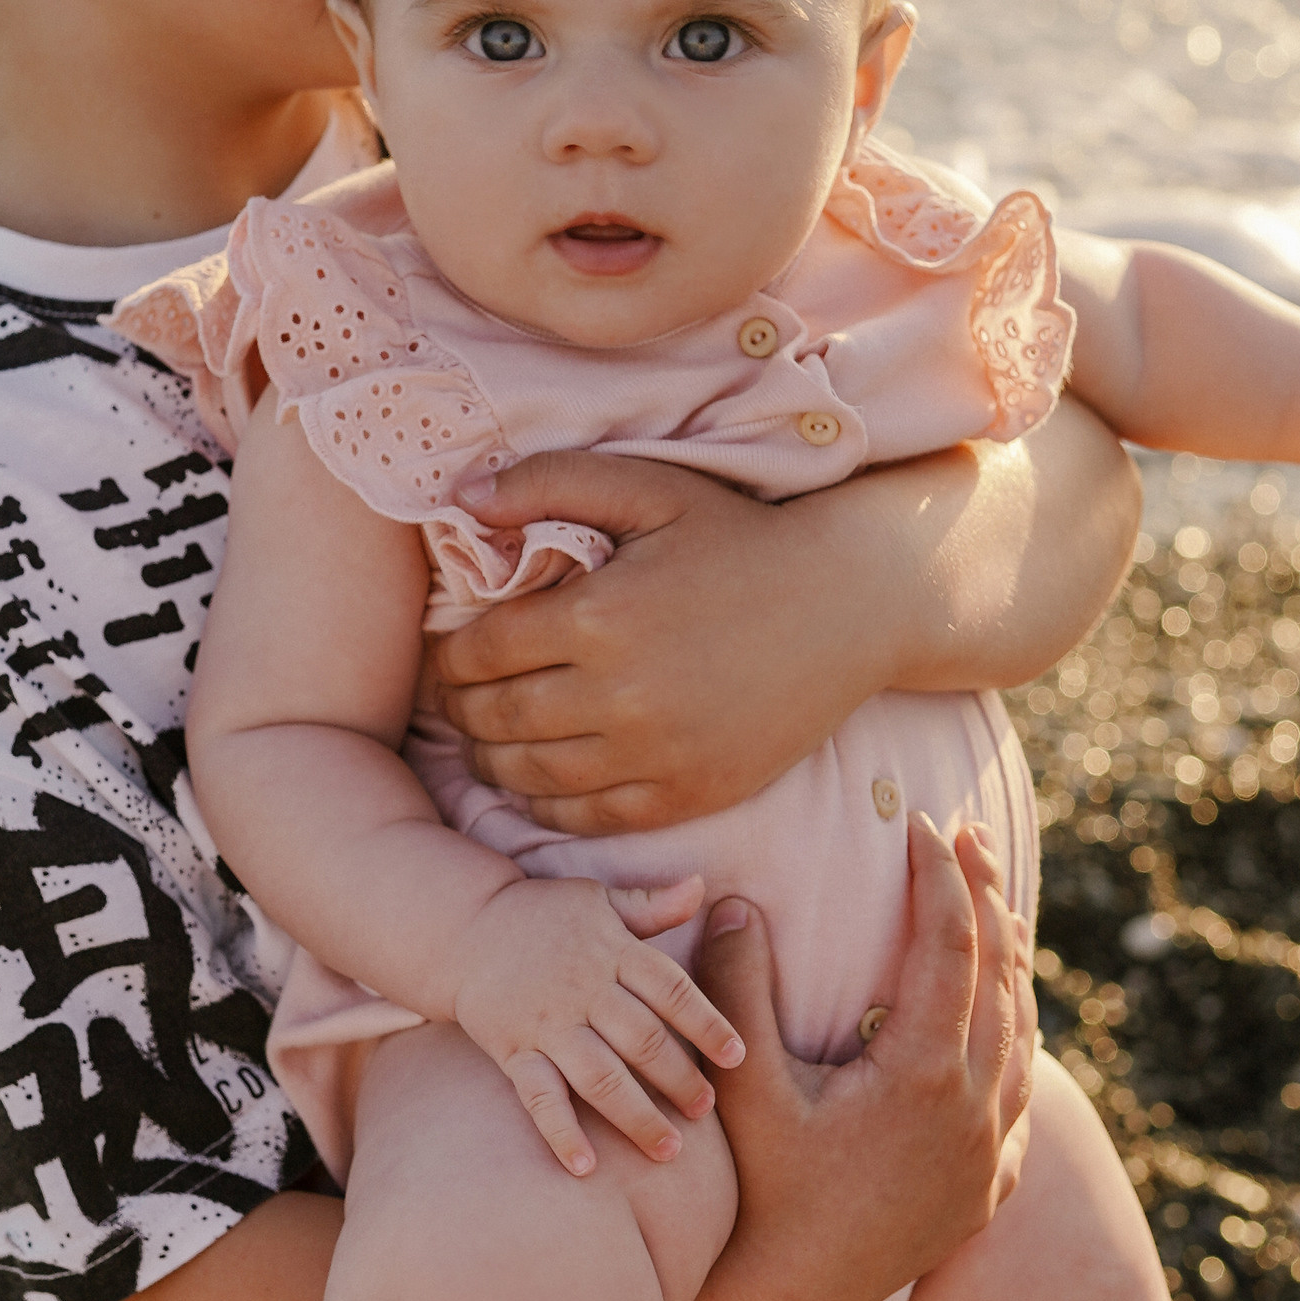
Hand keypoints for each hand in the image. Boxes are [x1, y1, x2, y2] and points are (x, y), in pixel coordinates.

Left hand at [425, 452, 878, 836]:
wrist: (850, 603)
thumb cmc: (741, 537)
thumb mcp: (649, 488)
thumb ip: (549, 482)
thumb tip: (461, 495)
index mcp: (596, 616)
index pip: (478, 654)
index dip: (449, 659)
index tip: (450, 656)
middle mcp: (618, 695)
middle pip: (495, 719)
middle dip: (460, 711)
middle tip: (456, 701)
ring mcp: (654, 753)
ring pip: (530, 776)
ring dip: (492, 760)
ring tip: (487, 740)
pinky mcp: (687, 793)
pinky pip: (588, 818)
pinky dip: (547, 805)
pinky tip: (540, 780)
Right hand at [450, 871, 743, 1178]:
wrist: (464, 928)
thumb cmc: (542, 916)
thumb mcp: (598, 901)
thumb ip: (651, 906)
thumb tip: (703, 887)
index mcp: (611, 951)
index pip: (670, 989)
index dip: (707, 1023)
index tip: (737, 1057)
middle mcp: (583, 989)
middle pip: (642, 1039)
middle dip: (679, 1078)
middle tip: (707, 1111)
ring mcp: (547, 1024)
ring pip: (600, 1076)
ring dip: (636, 1115)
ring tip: (670, 1150)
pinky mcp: (513, 1050)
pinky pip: (538, 1096)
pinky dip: (560, 1132)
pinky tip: (585, 1167)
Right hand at [657, 818, 1035, 1300]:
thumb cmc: (756, 1195)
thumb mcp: (742, 1087)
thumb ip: (739, 989)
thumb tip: (739, 901)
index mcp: (924, 1075)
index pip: (947, 945)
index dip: (938, 877)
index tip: (922, 825)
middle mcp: (975, 1112)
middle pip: (999, 979)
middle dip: (984, 900)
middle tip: (971, 837)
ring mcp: (988, 1155)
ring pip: (1021, 1036)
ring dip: (1010, 966)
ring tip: (999, 911)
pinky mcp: (987, 1191)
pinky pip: (1021, 1097)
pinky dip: (1016, 1041)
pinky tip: (1008, 1024)